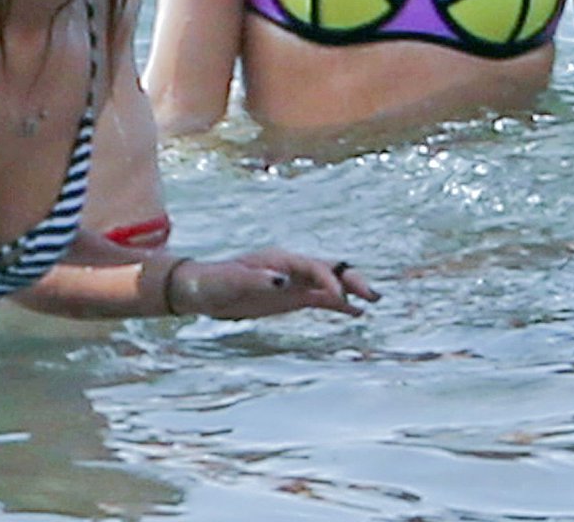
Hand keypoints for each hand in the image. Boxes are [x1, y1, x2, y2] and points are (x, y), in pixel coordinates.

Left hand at [176, 248, 379, 319]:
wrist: (200, 289)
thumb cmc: (212, 282)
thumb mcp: (230, 281)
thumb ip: (256, 280)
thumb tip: (282, 281)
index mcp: (279, 259)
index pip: (312, 266)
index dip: (327, 280)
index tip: (338, 297)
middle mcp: (292, 268)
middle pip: (329, 269)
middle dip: (352, 279)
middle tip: (372, 295)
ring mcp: (294, 282)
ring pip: (331, 282)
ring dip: (351, 289)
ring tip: (373, 301)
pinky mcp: (292, 297)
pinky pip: (322, 299)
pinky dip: (340, 305)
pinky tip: (356, 313)